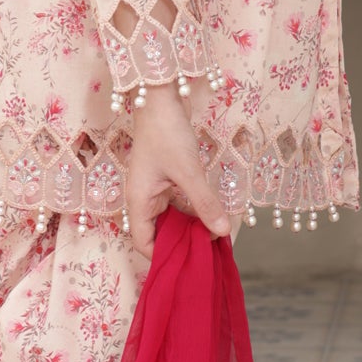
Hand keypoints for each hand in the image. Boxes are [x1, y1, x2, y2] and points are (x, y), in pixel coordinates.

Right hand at [124, 83, 230, 261]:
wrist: (159, 98)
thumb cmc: (167, 133)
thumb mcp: (189, 171)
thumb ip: (205, 203)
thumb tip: (222, 232)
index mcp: (139, 202)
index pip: (143, 243)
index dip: (163, 257)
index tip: (188, 263)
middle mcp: (143, 199)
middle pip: (158, 233)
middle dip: (181, 244)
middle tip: (207, 253)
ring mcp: (154, 188)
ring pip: (170, 219)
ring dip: (189, 227)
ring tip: (213, 238)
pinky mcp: (165, 179)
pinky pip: (177, 204)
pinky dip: (192, 212)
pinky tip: (211, 215)